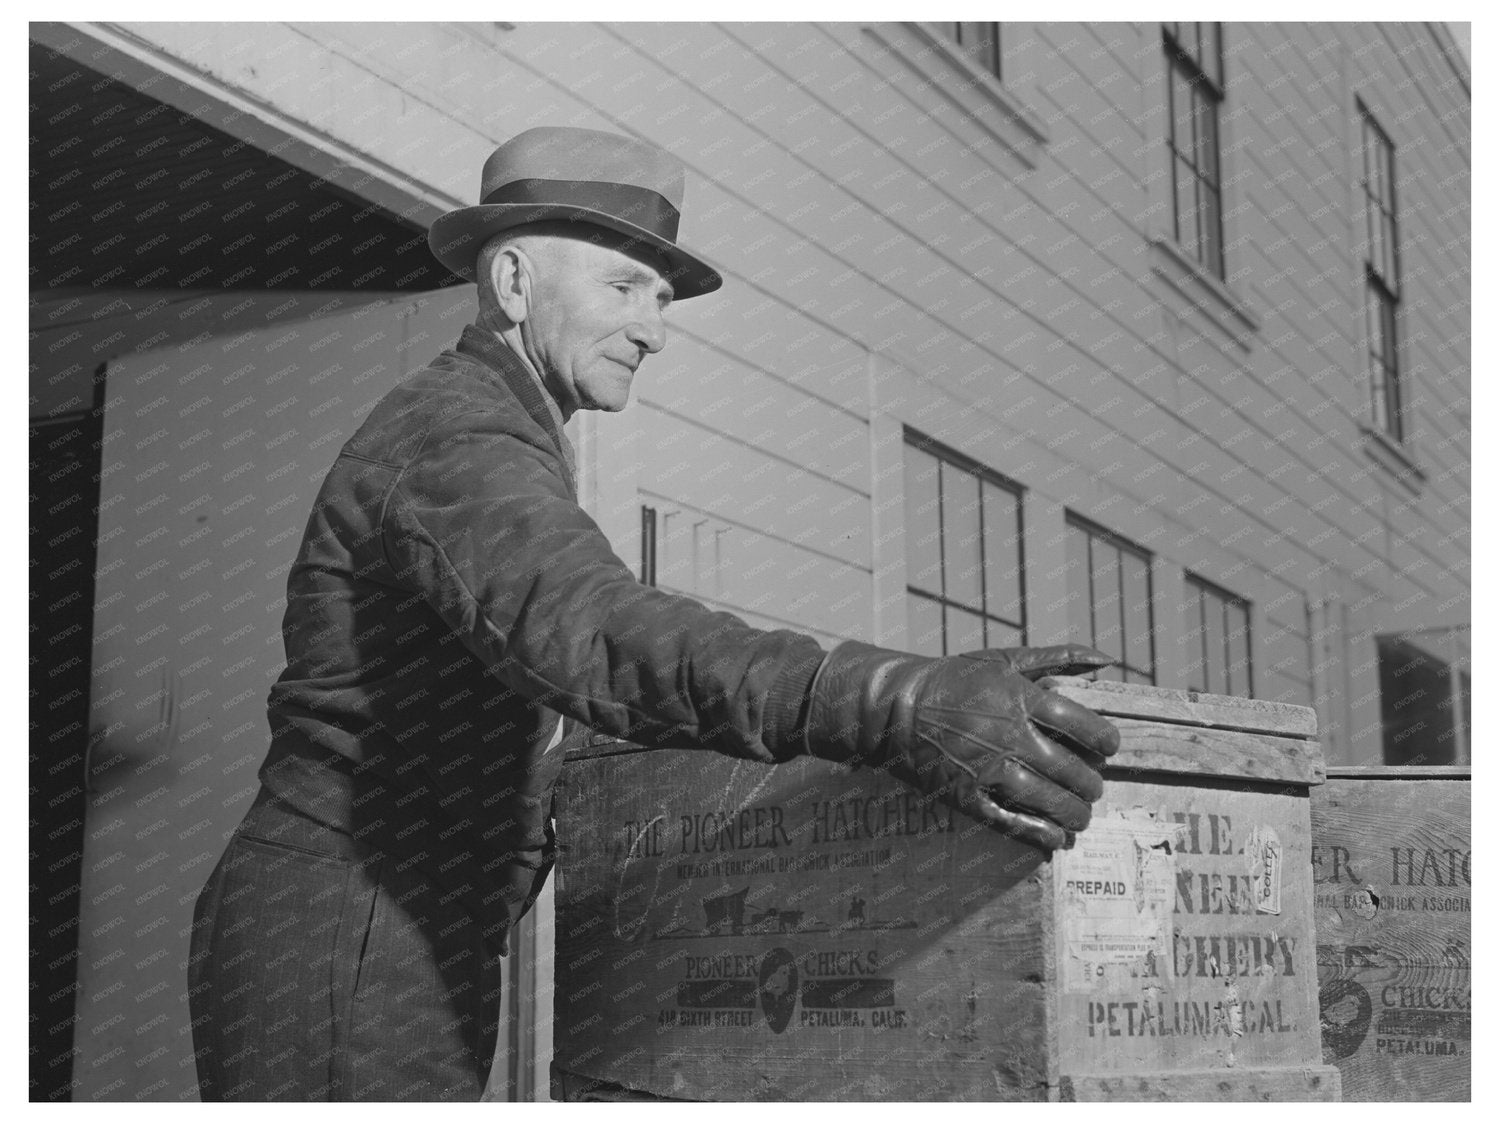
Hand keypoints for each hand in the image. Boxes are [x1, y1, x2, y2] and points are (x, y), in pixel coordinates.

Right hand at [803, 641, 1119, 849]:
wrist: (896, 707)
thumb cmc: (954, 679)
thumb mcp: (1005, 659)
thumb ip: (1058, 658)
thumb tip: (1106, 660)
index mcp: (1022, 699)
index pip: (1085, 726)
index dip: (1106, 742)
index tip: (1108, 749)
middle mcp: (1010, 735)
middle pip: (1073, 770)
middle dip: (1092, 785)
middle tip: (1093, 788)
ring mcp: (988, 768)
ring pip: (1050, 801)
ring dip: (1075, 813)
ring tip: (1080, 816)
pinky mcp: (968, 795)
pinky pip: (1014, 822)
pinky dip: (1041, 833)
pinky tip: (1056, 837)